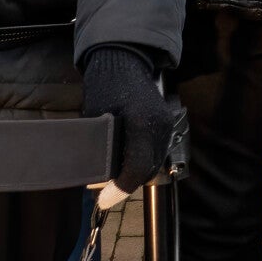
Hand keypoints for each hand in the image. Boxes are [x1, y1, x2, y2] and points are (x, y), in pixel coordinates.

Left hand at [82, 46, 174, 191]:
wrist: (123, 60)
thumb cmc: (104, 85)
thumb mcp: (95, 118)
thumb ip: (99, 148)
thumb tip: (97, 178)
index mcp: (140, 122)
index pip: (136, 167)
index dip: (119, 189)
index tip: (103, 201)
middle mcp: (159, 124)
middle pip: (147, 169)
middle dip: (126, 183)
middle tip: (103, 191)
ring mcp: (166, 123)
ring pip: (154, 162)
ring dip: (136, 173)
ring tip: (113, 176)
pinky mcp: (166, 122)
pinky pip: (157, 150)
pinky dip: (143, 160)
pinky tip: (127, 160)